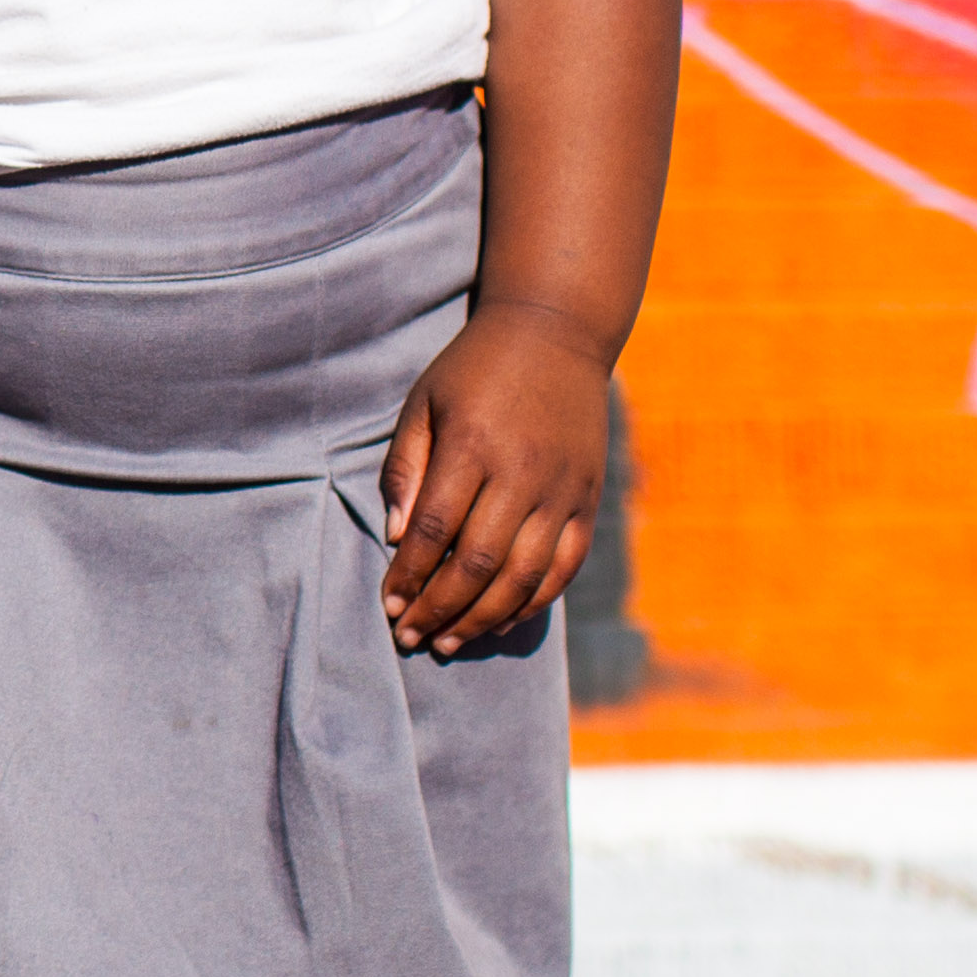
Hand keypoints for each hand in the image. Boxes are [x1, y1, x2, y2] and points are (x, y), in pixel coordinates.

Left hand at [380, 300, 609, 654]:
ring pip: (523, 575)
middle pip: (478, 563)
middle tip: (411, 638)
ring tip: (448, 643)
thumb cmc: (474, 370)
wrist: (556, 334)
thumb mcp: (425, 404)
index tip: (388, 607)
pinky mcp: (587, 499)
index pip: (435, 530)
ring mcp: (563, 489)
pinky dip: (533, 601)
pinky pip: (564, 566)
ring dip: (482, 618)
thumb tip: (396, 537)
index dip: (409, 576)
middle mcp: (523, 472)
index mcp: (473, 445)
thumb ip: (407, 469)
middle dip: (439, 609)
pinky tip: (501, 621)